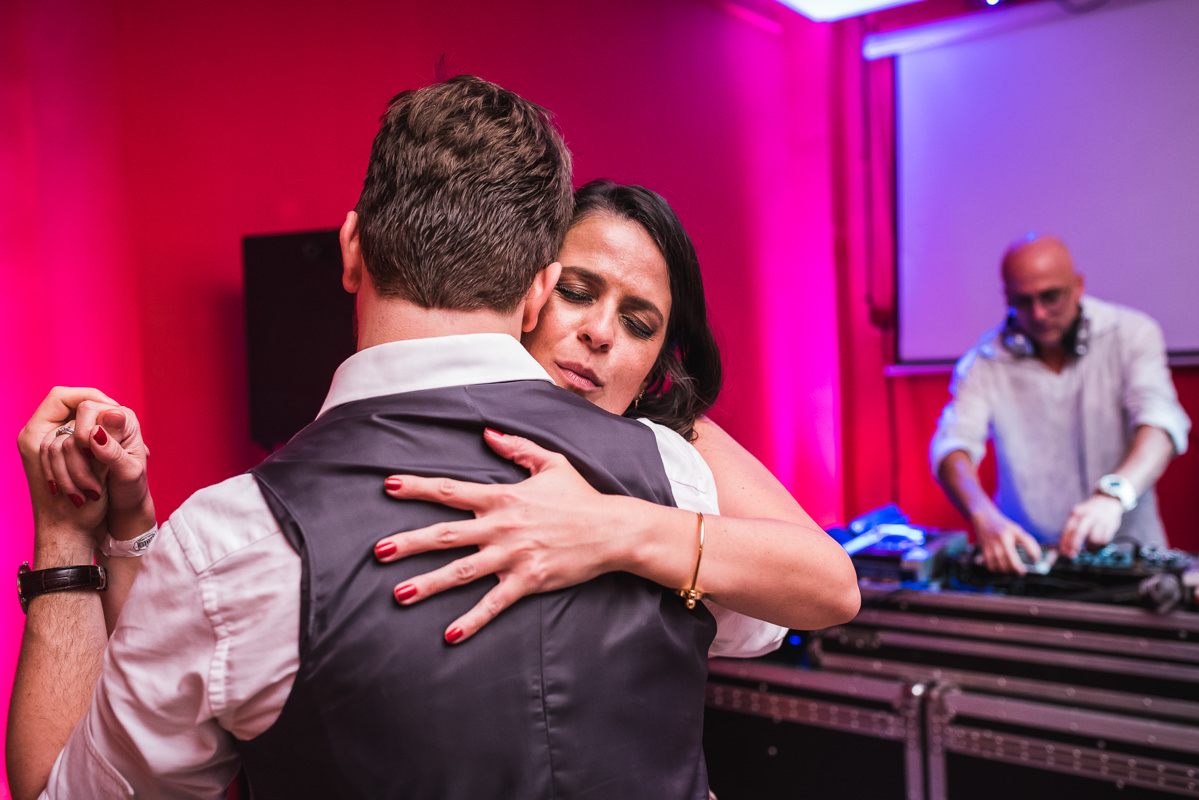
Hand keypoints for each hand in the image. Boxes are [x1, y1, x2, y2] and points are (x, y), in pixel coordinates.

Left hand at [19, 388, 119, 555]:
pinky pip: (75, 437)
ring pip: (73, 422)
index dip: (90, 397)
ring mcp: (42, 447)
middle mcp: (33, 437)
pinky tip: (106, 453)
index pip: (61, 396)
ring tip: (111, 444)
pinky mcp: (54, 457)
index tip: (114, 409)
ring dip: (94, 431)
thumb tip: (118, 412)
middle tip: (118, 422)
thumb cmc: (76, 512)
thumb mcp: (94, 471)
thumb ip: (104, 440)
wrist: (67, 537)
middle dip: (95, 415)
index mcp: (34, 436)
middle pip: (68, 407)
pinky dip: (91, 443)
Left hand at [374, 428, 625, 643]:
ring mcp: (513, 556)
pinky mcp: (528, 580)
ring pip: (462, 571)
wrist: (612, 529)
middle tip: (379, 551)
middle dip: (410, 542)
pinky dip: (473, 619)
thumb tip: (487, 433)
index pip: (451, 491)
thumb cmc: (581, 497)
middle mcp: (502, 526)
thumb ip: (517, 447)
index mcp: (503, 497)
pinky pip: (494, 602)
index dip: (418, 487)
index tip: (388, 486)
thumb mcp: (551, 463)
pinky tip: (450, 634)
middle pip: (446, 534)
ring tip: (400, 594)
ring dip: (430, 583)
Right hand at [970, 507, 1041, 573]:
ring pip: (1000, 565)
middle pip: (1012, 560)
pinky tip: (1000, 569)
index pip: (1027, 542)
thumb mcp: (1016, 529)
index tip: (1036, 560)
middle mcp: (1002, 538)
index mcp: (1013, 531)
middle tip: (1022, 572)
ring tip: (1011, 571)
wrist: (983, 517)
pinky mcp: (984, 549)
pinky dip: (996, 570)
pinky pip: (990, 565)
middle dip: (1018, 569)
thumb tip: (1034, 557)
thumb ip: (1025, 541)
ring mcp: (992, 544)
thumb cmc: (1002, 525)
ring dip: (1007, 571)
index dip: (1034, 553)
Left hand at [1059, 494, 1122, 557]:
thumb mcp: (1077, 515)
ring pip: (1094, 538)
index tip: (1063, 551)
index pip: (1068, 529)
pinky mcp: (1111, 525)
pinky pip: (1105, 539)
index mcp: (1077, 513)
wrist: (1107, 500)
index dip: (1065, 542)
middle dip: (1074, 546)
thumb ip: (1070, 528)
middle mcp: (1087, 516)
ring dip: (1089, 547)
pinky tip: (1098, 543)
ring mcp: (1100, 520)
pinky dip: (1100, 544)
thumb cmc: (1089, 511)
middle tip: (1073, 554)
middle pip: (1079, 533)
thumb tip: (1062, 544)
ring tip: (1088, 548)